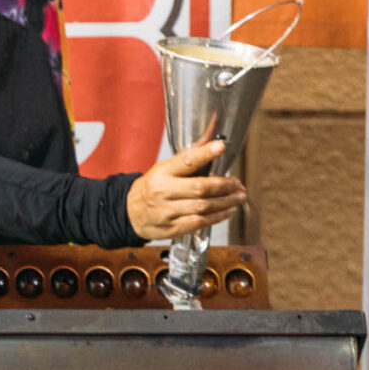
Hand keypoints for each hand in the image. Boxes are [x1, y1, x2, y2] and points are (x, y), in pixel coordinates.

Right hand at [127, 139, 246, 240]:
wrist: (129, 212)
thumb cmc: (152, 188)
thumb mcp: (164, 169)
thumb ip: (188, 159)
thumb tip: (212, 141)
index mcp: (162, 172)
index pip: (185, 161)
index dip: (204, 154)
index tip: (221, 147)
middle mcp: (163, 191)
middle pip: (200, 188)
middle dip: (224, 186)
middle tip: (238, 183)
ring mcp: (166, 211)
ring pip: (203, 207)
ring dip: (226, 202)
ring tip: (239, 197)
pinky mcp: (171, 228)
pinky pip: (199, 223)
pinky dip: (217, 217)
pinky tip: (228, 211)